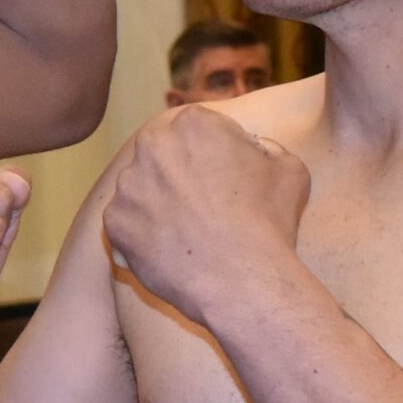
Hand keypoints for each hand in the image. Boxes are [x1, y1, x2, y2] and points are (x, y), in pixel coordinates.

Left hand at [103, 108, 308, 319]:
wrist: (240, 279)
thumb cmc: (269, 222)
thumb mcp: (288, 169)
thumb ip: (267, 147)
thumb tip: (255, 148)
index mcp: (192, 124)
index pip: (196, 129)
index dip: (211, 152)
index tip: (222, 176)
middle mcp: (152, 146)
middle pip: (162, 153)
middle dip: (177, 171)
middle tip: (199, 203)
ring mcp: (128, 184)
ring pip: (141, 187)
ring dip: (157, 201)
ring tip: (185, 230)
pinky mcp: (114, 220)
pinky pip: (126, 223)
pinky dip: (142, 234)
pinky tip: (169, 249)